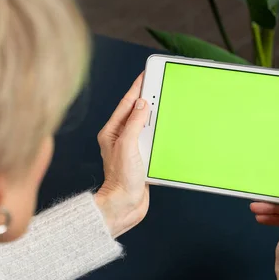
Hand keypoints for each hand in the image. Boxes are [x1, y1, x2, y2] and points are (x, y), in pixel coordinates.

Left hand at [95, 73, 148, 237]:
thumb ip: (134, 123)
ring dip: (154, 114)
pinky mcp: (141, 158)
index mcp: (112, 132)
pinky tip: (166, 127)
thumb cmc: (120, 179)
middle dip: (146, 97)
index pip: (126, 103)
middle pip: (136, 112)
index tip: (146, 74)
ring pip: (144, 125)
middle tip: (158, 82)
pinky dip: (158, 131)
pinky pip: (150, 139)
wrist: (124, 205)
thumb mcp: (127, 146)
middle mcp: (120, 138)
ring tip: (164, 100)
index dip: (137, 87)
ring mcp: (131, 148)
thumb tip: (142, 104)